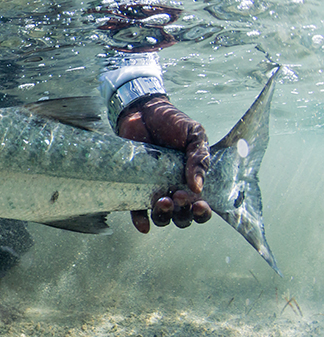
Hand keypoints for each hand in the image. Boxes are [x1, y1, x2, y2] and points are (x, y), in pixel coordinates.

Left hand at [116, 94, 211, 232]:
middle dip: (183, 212)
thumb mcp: (194, 135)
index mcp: (192, 180)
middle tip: (178, 195)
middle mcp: (174, 189)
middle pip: (182, 217)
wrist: (142, 110)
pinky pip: (136, 211)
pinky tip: (143, 226)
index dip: (202, 212)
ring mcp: (154, 190)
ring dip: (164, 215)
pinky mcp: (134, 187)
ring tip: (162, 201)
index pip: (201, 207)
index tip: (199, 203)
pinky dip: (140, 221)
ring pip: (161, 216)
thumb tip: (198, 186)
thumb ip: (200, 158)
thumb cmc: (172, 123)